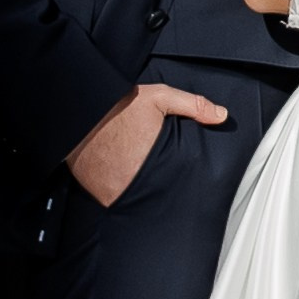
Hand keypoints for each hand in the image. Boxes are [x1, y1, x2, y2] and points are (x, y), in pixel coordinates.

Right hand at [66, 80, 228, 206]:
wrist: (77, 112)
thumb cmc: (116, 106)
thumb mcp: (158, 98)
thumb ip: (192, 105)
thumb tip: (221, 115)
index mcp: (156, 161)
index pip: (178, 181)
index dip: (182, 180)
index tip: (184, 179)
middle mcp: (135, 181)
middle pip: (157, 193)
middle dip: (161, 188)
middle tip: (160, 177)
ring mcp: (114, 191)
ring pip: (135, 200)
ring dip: (139, 193)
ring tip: (140, 179)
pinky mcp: (97, 193)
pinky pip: (113, 199)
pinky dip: (118, 192)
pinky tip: (120, 179)